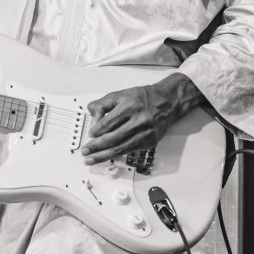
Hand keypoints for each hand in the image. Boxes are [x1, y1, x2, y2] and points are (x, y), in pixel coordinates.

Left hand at [81, 73, 201, 164]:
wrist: (167, 102)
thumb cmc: (143, 97)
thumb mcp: (120, 94)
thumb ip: (103, 104)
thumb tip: (92, 120)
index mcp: (131, 106)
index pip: (109, 122)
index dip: (97, 131)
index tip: (90, 135)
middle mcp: (139, 120)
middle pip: (114, 138)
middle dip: (97, 147)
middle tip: (86, 152)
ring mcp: (146, 133)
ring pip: (121, 148)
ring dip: (104, 156)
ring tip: (92, 159)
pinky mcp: (150, 142)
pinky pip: (130, 150)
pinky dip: (117, 155)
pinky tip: (107, 156)